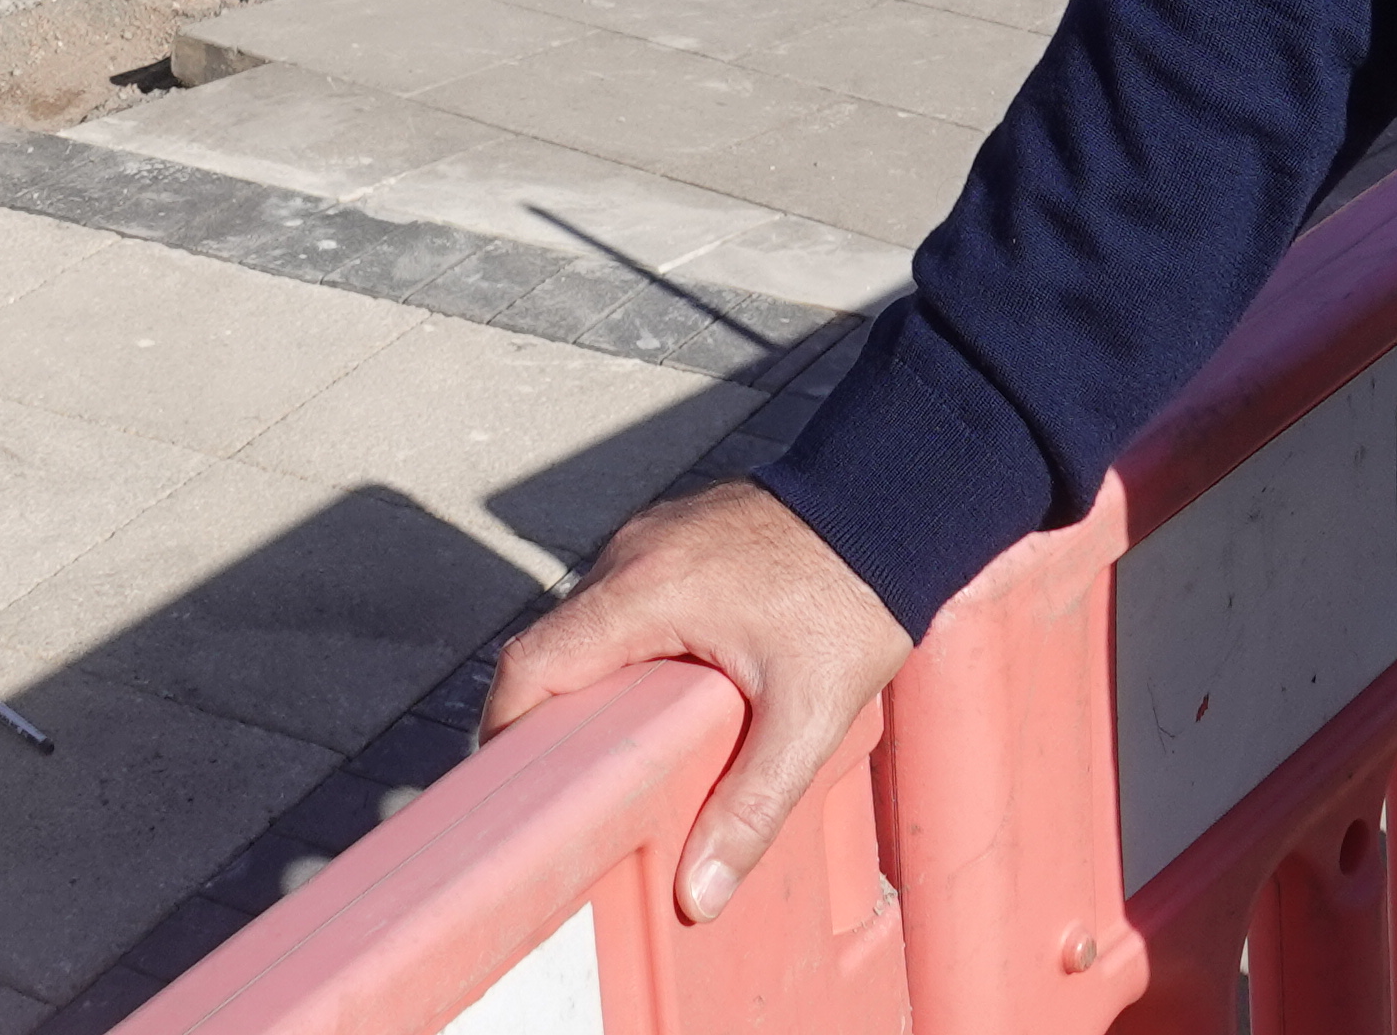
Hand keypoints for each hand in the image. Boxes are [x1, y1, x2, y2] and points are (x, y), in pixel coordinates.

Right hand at [485, 480, 908, 922]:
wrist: (891, 501)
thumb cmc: (852, 601)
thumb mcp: (808, 717)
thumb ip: (751, 807)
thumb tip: (699, 895)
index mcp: (645, 591)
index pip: (532, 663)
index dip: (506, 731)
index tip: (512, 788)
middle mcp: (630, 555)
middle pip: (551, 647)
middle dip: (548, 721)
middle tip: (565, 791)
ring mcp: (648, 537)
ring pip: (584, 623)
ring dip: (589, 685)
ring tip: (617, 753)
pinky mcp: (671, 536)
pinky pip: (618, 599)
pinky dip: (620, 651)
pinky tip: (659, 696)